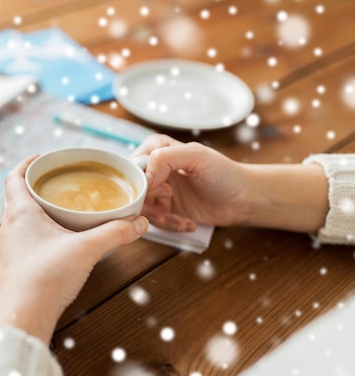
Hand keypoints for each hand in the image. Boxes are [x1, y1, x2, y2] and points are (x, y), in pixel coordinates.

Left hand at [0, 155, 148, 343]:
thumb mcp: (86, 249)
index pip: (14, 176)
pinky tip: (60, 238)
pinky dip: (40, 228)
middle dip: (37, 184)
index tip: (44, 157)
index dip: (27, 163)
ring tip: (63, 206)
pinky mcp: (16, 264)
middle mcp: (10, 226)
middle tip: (60, 181)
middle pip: (18, 194)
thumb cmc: (45, 278)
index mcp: (20, 212)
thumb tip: (140, 222)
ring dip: (38, 207)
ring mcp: (11, 246)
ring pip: (21, 216)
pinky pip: (25, 236)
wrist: (23, 317)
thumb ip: (115, 233)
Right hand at [132, 134, 251, 231]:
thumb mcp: (196, 156)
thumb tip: (143, 178)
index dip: (140, 180)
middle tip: (169, 198)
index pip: (132, 165)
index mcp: (157, 149)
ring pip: (141, 208)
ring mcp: (158, 191)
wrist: (243, 200)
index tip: (161, 187)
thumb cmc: (224, 173)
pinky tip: (187, 223)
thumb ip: (165, 158)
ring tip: (181, 219)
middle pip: (132, 189)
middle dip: (149, 200)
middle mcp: (154, 169)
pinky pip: (154, 221)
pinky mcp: (165, 210)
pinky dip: (169, 226)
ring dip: (160, 217)